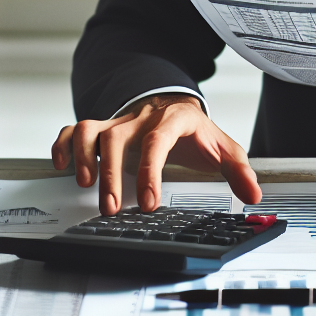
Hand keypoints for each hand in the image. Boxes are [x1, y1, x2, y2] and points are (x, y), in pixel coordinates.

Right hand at [51, 94, 261, 214]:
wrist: (180, 107)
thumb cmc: (198, 134)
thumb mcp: (224, 149)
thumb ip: (240, 172)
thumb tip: (254, 195)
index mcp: (175, 119)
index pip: (159, 139)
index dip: (151, 170)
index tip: (149, 202)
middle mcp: (144, 117)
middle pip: (120, 137)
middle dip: (113, 173)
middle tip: (112, 208)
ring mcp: (121, 122)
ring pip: (93, 129)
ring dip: (84, 155)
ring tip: (84, 184)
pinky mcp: (103, 128)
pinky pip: (75, 129)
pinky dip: (63, 144)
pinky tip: (62, 166)